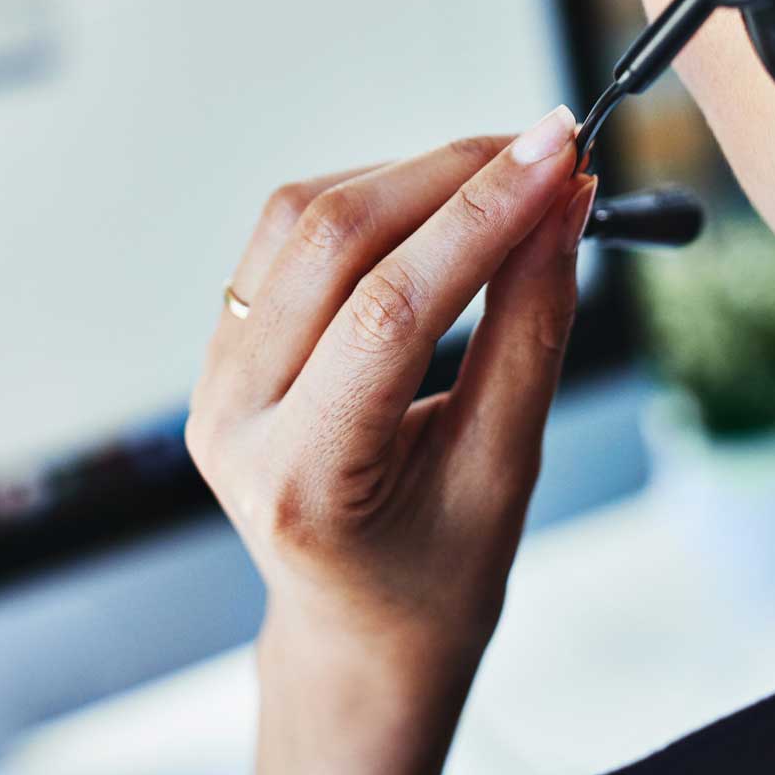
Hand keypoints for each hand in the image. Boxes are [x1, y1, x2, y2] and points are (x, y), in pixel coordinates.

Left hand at [187, 107, 595, 774]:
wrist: (360, 625)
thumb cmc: (438, 573)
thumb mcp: (504, 469)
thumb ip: (530, 331)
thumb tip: (561, 204)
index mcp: (299, 479)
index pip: (389, 311)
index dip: (482, 217)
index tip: (561, 155)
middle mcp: (232, 419)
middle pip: (333, 242)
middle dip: (452, 177)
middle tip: (551, 148)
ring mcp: (213, 378)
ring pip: (302, 219)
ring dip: (411, 175)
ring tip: (505, 175)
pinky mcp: (223, 344)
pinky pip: (286, 236)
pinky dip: (371, 198)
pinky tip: (439, 204)